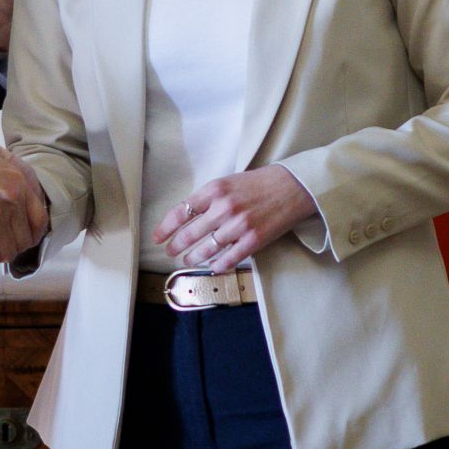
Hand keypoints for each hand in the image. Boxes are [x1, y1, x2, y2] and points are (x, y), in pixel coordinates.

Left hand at [152, 168, 315, 273]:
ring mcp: (239, 225)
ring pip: (208, 248)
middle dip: (177, 246)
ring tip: (188, 260)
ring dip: (194, 257)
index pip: (181, 211)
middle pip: (191, 233)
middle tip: (170, 252)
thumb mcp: (228, 182)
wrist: (291, 186)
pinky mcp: (254, 240)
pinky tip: (213, 266)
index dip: (166, 227)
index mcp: (214, 189)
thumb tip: (187, 217)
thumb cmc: (257, 183)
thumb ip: (208, 198)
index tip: (158, 237)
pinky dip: (219, 264)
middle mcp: (224, 208)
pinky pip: (230, 258)